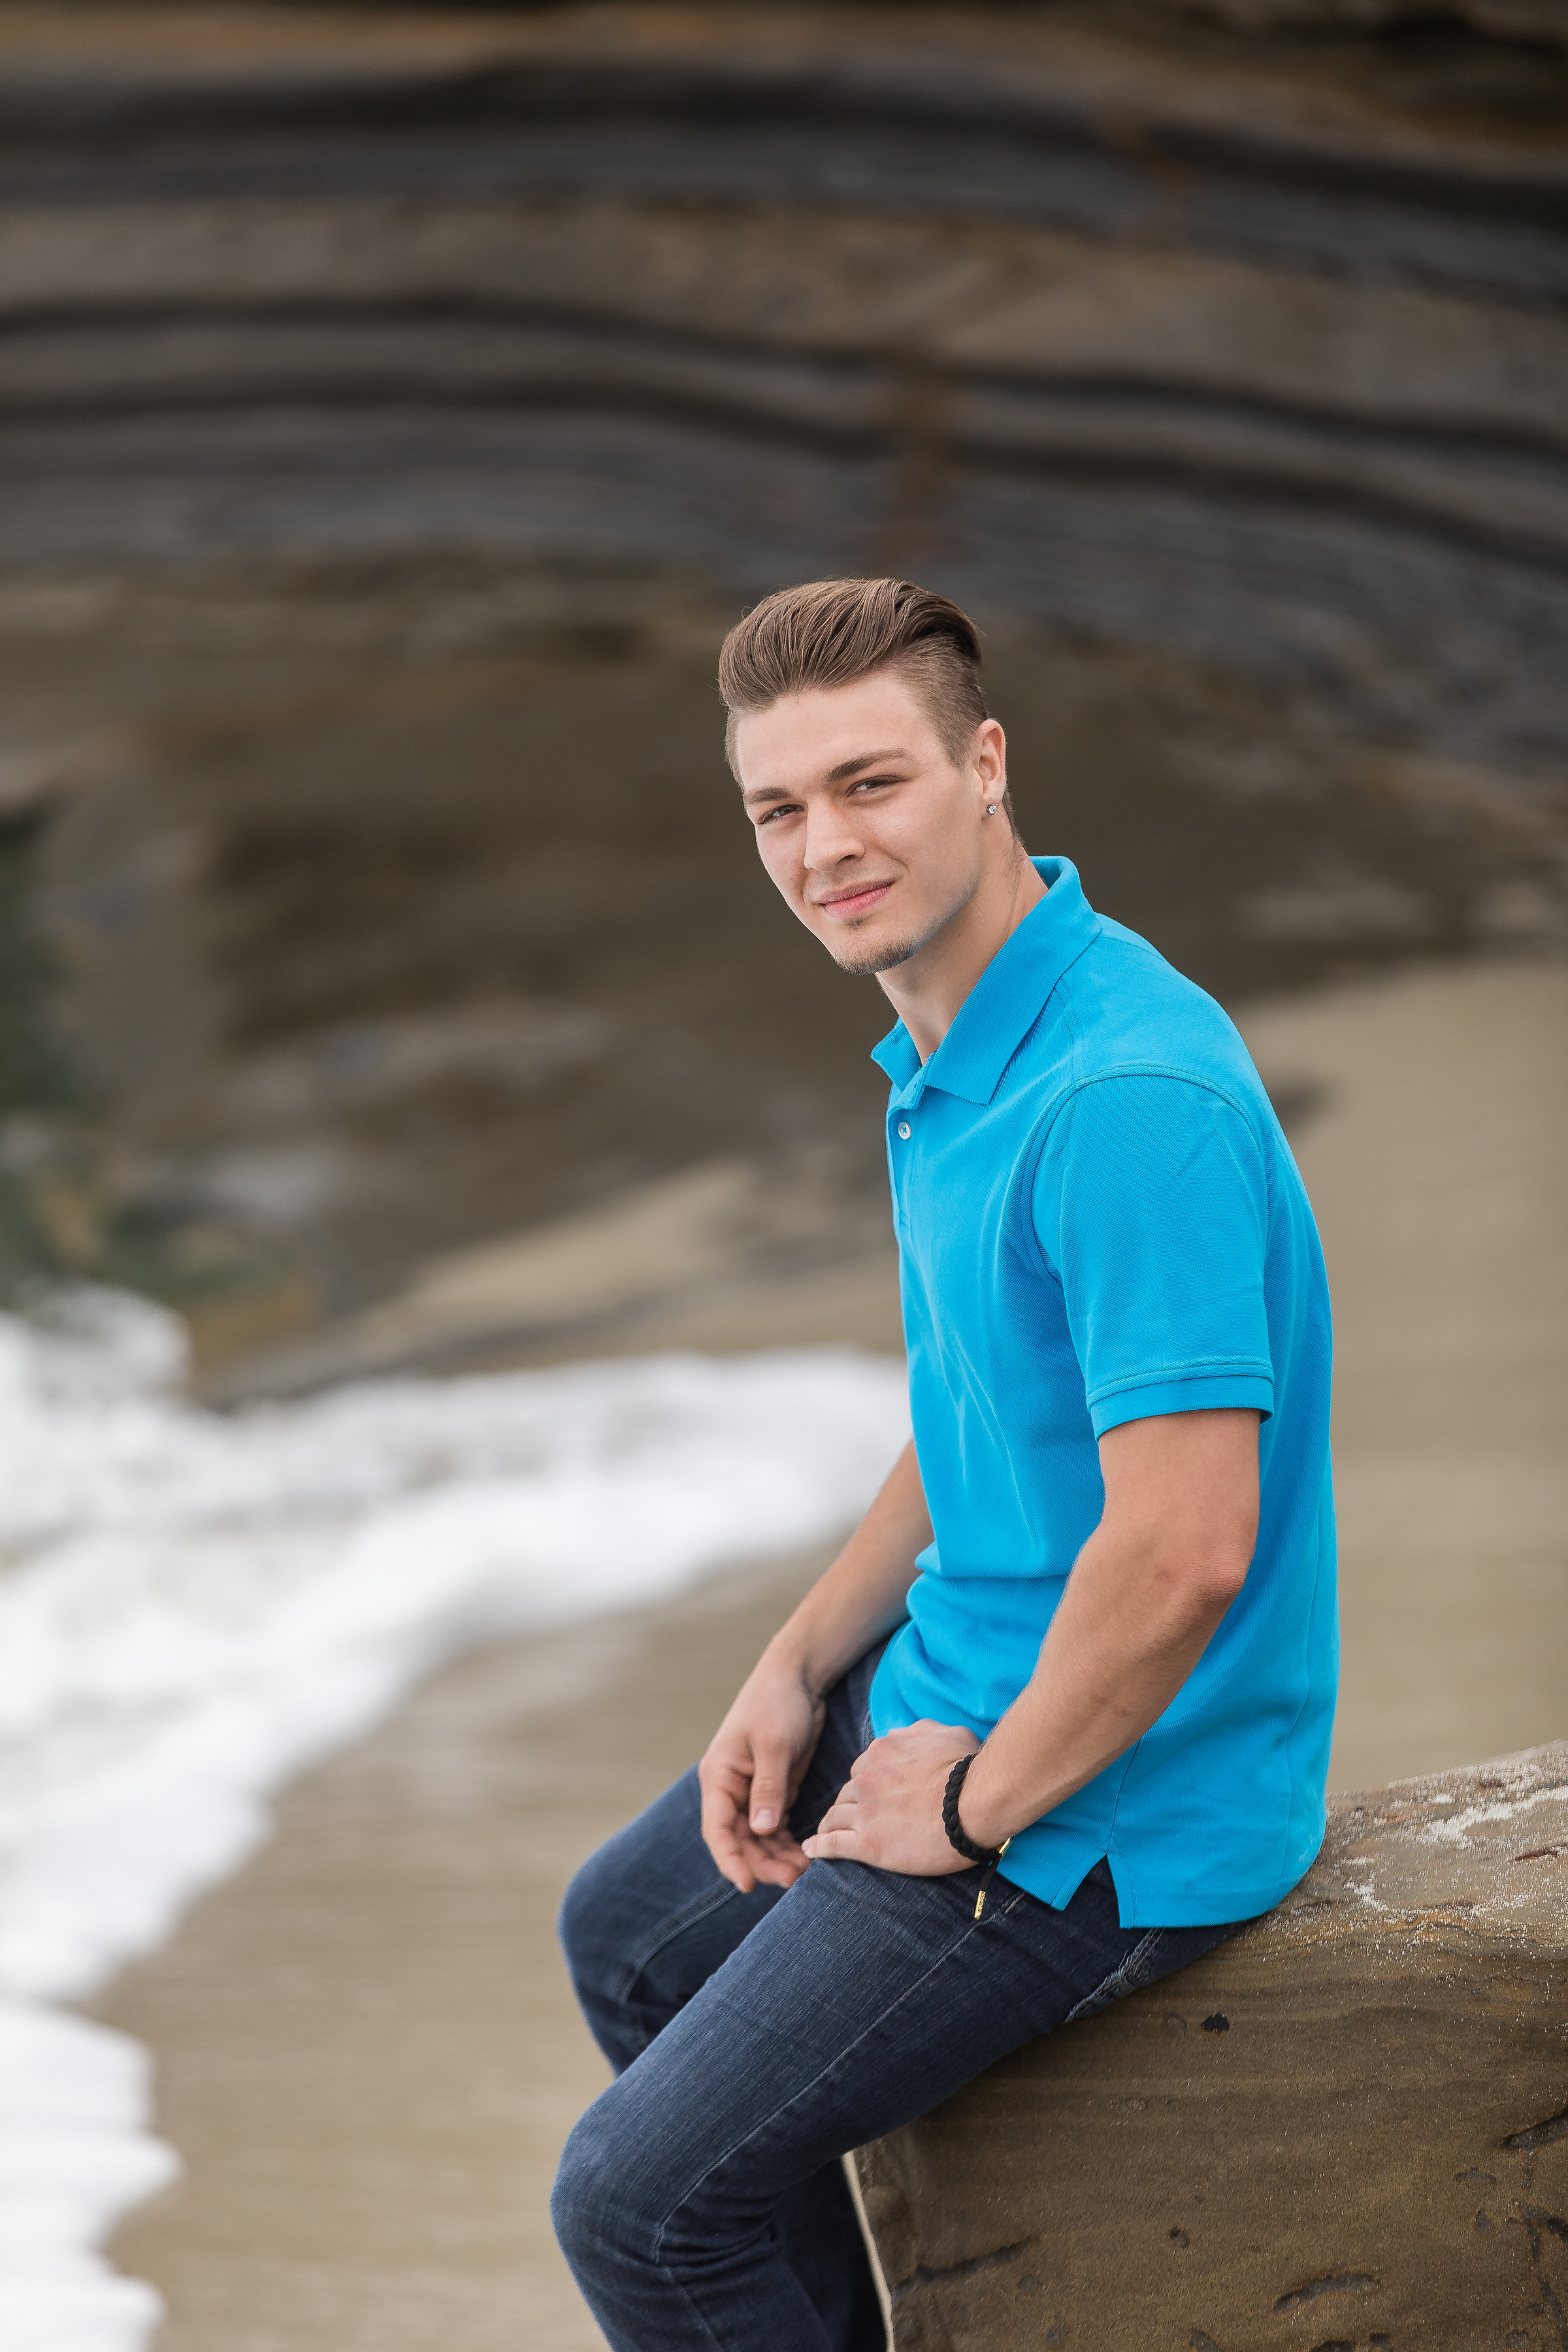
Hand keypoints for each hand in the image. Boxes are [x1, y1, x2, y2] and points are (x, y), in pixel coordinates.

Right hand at [699, 1658, 825, 1893]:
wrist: (797, 1677)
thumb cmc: (778, 1704)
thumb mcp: (773, 1744)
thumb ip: (767, 1788)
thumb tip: (760, 1830)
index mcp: (719, 1776)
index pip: (717, 1828)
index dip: (730, 1860)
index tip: (749, 1884)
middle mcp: (730, 1788)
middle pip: (739, 1839)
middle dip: (763, 1862)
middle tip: (793, 1880)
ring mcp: (752, 1791)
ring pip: (759, 1837)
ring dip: (778, 1856)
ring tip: (804, 1872)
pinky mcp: (774, 1789)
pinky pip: (776, 1826)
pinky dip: (788, 1842)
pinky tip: (807, 1854)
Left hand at [801, 1719, 981, 1876]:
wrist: (975, 1804)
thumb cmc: (968, 1768)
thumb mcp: (945, 1733)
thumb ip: (916, 1732)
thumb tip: (898, 1736)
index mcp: (881, 1753)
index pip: (862, 1769)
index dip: (866, 1784)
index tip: (871, 1796)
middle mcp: (866, 1780)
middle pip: (846, 1794)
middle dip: (848, 1806)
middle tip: (852, 1819)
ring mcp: (865, 1812)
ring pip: (834, 1818)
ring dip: (829, 1826)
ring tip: (825, 1836)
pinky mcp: (867, 1844)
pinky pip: (832, 1844)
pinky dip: (818, 1847)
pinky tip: (811, 1850)